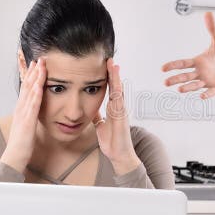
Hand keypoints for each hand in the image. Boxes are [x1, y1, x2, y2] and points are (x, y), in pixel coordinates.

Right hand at [1, 58, 46, 172]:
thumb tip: (35, 108)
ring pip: (30, 92)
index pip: (27, 88)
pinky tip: (39, 86)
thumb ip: (30, 114)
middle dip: (33, 71)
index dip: (31, 75)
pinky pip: (32, 105)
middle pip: (27, 85)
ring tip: (41, 66)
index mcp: (21, 108)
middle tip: (39, 58)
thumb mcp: (27, 124)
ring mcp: (23, 113)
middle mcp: (21, 108)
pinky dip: (36, 94)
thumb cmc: (22, 142)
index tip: (37, 63)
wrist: (15, 156)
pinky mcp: (27, 121)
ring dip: (35, 78)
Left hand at [93, 58, 139, 174]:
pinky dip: (118, 92)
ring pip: (118, 90)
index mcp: (113, 109)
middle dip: (112, 73)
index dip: (107, 78)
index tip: (104, 66)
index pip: (110, 90)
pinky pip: (120, 102)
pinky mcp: (122, 117)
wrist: (119, 155)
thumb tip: (92, 111)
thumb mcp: (101, 126)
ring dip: (116, 78)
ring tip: (113, 65)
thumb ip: (98, 117)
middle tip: (109, 59)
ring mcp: (121, 111)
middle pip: (115, 86)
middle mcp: (118, 108)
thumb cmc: (112, 142)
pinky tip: (116, 83)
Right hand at [162, 12, 214, 98]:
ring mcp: (208, 81)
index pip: (183, 63)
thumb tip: (208, 13)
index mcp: (198, 62)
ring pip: (195, 85)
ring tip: (180, 89)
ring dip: (188, 87)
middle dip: (176, 79)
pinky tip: (201, 96)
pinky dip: (206, 94)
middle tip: (166, 82)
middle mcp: (200, 73)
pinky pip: (210, 92)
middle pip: (185, 76)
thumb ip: (212, 28)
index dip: (173, 65)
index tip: (163, 68)